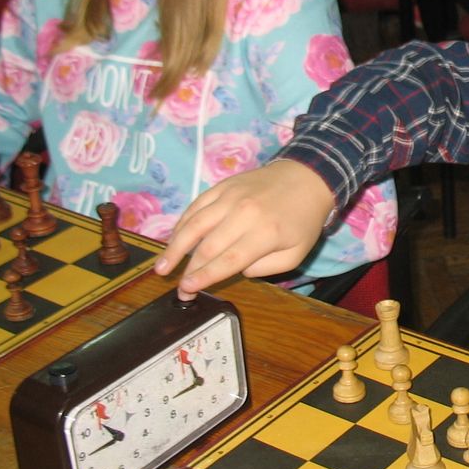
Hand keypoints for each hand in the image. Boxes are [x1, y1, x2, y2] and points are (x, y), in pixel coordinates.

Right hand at [155, 159, 336, 296]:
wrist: (307, 177)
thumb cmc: (302, 220)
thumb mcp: (296, 253)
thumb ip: (266, 268)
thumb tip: (236, 270)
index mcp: (265, 233)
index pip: (228, 260)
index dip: (205, 277)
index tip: (187, 290)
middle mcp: (244, 213)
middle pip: (207, 246)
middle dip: (189, 270)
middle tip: (178, 289)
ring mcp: (230, 196)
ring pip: (195, 224)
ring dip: (175, 248)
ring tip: (161, 267)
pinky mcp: (222, 186)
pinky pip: (196, 206)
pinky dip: (181, 224)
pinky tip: (173, 239)